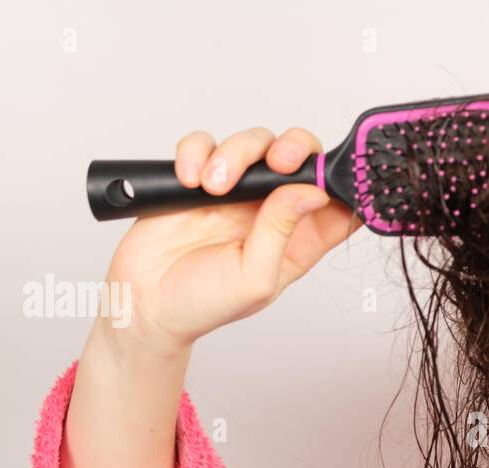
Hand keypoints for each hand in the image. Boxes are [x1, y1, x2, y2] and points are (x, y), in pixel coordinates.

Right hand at [98, 126, 361, 353]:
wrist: (146, 304)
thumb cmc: (204, 303)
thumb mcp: (254, 279)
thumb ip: (282, 232)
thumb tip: (312, 192)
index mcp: (298, 239)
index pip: (336, 202)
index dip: (343, 183)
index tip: (338, 174)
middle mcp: (271, 210)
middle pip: (299, 157)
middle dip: (294, 147)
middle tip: (278, 160)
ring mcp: (235, 191)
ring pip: (253, 143)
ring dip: (236, 154)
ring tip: (213, 187)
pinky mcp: (198, 176)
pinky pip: (204, 144)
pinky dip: (197, 152)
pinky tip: (190, 180)